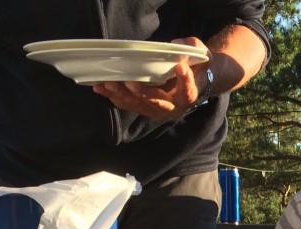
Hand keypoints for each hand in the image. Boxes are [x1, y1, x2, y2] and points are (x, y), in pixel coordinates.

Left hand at [91, 37, 209, 119]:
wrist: (192, 82)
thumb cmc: (195, 66)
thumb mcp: (199, 54)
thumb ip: (192, 48)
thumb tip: (175, 45)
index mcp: (188, 96)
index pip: (187, 90)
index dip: (184, 80)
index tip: (180, 67)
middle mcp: (173, 108)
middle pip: (157, 102)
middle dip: (142, 93)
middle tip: (129, 82)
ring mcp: (158, 110)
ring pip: (139, 105)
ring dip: (122, 95)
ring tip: (107, 84)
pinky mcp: (145, 108)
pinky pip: (129, 105)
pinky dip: (114, 97)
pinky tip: (101, 89)